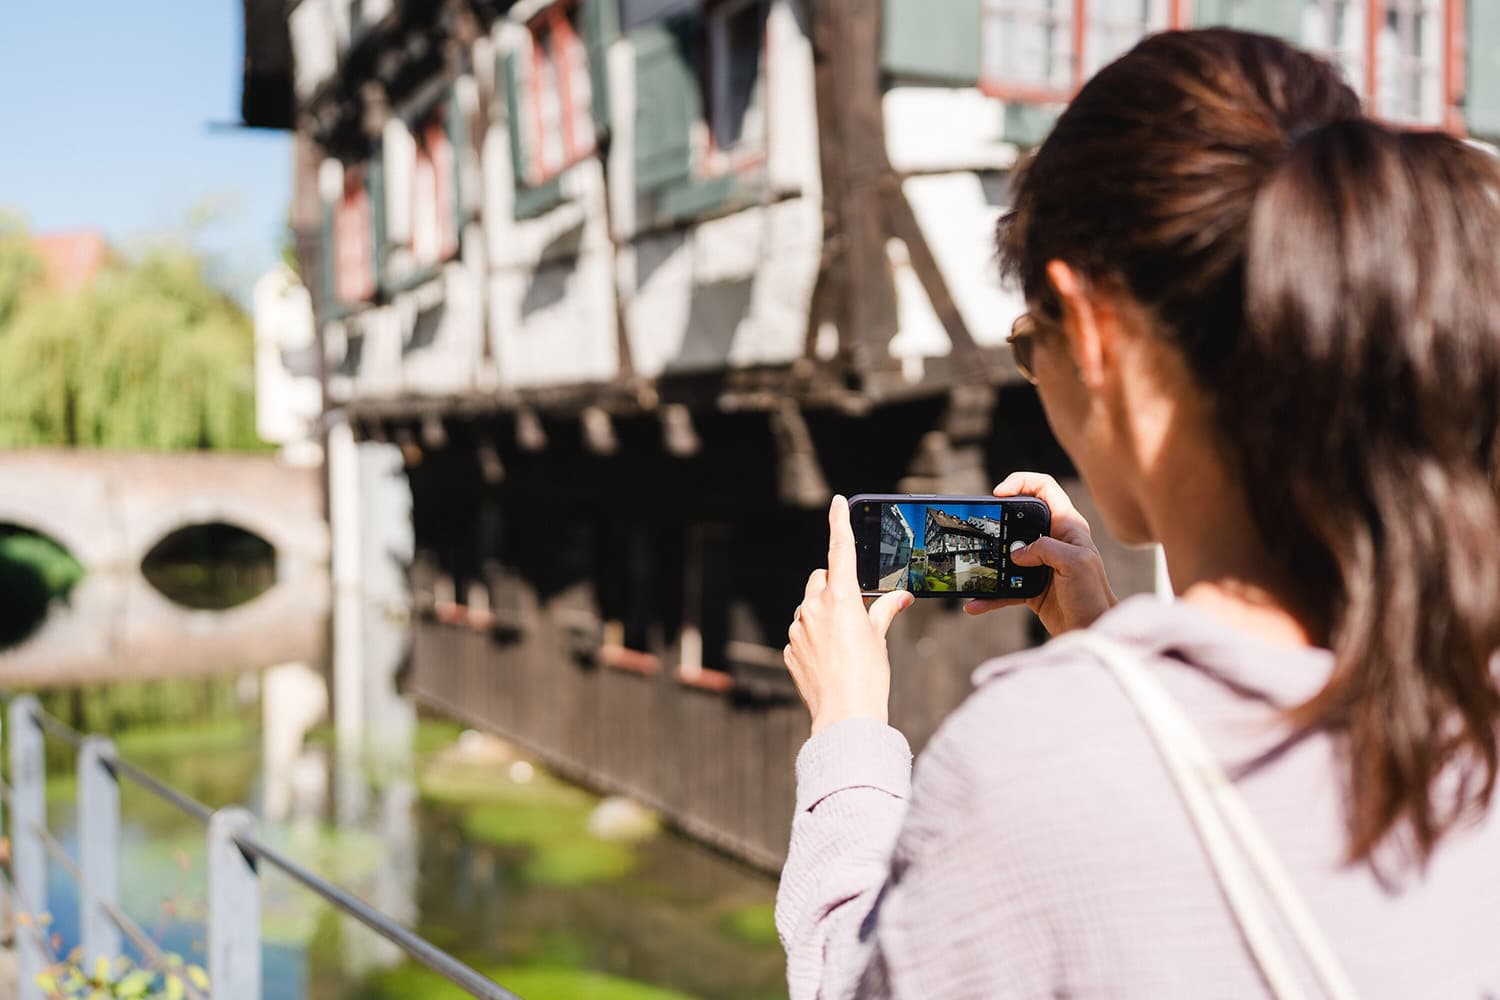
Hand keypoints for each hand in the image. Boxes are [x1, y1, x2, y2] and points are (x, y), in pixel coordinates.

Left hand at [785, 495, 914, 733]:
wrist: (845, 717)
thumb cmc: (868, 676)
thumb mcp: (879, 639)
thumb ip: (884, 611)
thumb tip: (900, 597)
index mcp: (840, 598)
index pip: (840, 550)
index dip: (839, 523)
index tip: (837, 502)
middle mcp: (813, 608)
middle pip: (821, 579)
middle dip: (834, 586)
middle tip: (854, 612)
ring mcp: (798, 629)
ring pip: (809, 607)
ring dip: (823, 615)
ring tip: (844, 646)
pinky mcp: (789, 650)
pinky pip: (801, 634)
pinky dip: (814, 639)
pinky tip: (830, 662)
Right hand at [964, 471, 1116, 634]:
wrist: (1093, 630)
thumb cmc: (1093, 596)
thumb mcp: (1076, 563)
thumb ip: (1046, 549)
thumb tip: (1016, 553)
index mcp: (1067, 526)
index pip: (1044, 488)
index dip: (1020, 482)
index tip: (999, 493)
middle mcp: (1053, 540)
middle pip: (1018, 518)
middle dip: (997, 520)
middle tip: (982, 528)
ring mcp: (1040, 563)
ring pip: (1006, 552)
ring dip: (989, 559)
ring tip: (974, 565)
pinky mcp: (1030, 586)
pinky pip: (1004, 586)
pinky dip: (990, 595)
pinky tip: (976, 603)